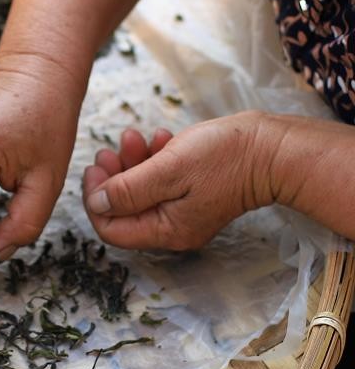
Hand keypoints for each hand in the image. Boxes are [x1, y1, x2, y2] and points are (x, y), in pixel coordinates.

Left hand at [81, 112, 275, 249]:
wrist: (274, 148)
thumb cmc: (225, 157)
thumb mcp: (168, 170)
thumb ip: (128, 190)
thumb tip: (96, 204)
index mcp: (166, 231)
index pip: (111, 229)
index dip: (95, 200)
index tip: (94, 169)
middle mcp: (173, 228)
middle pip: (124, 211)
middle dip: (111, 178)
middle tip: (108, 151)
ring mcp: (184, 211)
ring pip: (140, 192)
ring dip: (130, 163)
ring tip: (132, 136)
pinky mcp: (193, 192)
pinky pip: (161, 181)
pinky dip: (152, 160)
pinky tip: (158, 138)